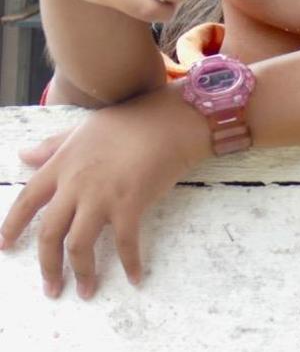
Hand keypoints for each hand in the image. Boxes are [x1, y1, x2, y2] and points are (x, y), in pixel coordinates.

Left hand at [0, 86, 208, 298]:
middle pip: (50, 233)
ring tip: (86, 291)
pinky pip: (125, 243)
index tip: (5, 246)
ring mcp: (102, 196)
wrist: (171, 120)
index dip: (12, 225)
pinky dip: (130, 262)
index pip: (27, 200)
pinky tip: (135, 277)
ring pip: (78, 245)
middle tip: (51, 288)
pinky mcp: (130, 204)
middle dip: (47, 266)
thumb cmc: (132, 120)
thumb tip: (24, 155)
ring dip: (81, 273)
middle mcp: (76, 184)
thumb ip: (54, 145)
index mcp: (62, 165)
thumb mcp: (85, 128)